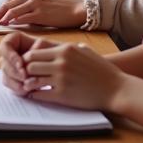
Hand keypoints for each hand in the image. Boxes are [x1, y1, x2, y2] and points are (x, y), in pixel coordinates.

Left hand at [0, 0, 86, 27]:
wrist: (75, 9)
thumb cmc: (59, 8)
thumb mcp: (41, 1)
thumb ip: (27, 4)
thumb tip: (13, 15)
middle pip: (8, 4)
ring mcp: (35, 4)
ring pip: (13, 10)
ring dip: (3, 18)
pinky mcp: (40, 14)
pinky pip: (23, 18)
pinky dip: (14, 22)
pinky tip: (9, 26)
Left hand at [0, 33, 122, 109]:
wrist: (116, 89)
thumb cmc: (101, 69)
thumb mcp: (84, 50)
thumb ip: (67, 48)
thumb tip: (51, 48)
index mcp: (65, 50)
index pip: (34, 52)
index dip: (28, 60)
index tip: (28, 65)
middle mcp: (61, 62)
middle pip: (30, 65)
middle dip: (26, 71)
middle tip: (26, 76)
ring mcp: (61, 79)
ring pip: (32, 79)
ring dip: (28, 83)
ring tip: (28, 86)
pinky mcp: (63, 95)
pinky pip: (40, 94)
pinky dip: (34, 95)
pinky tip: (35, 95)